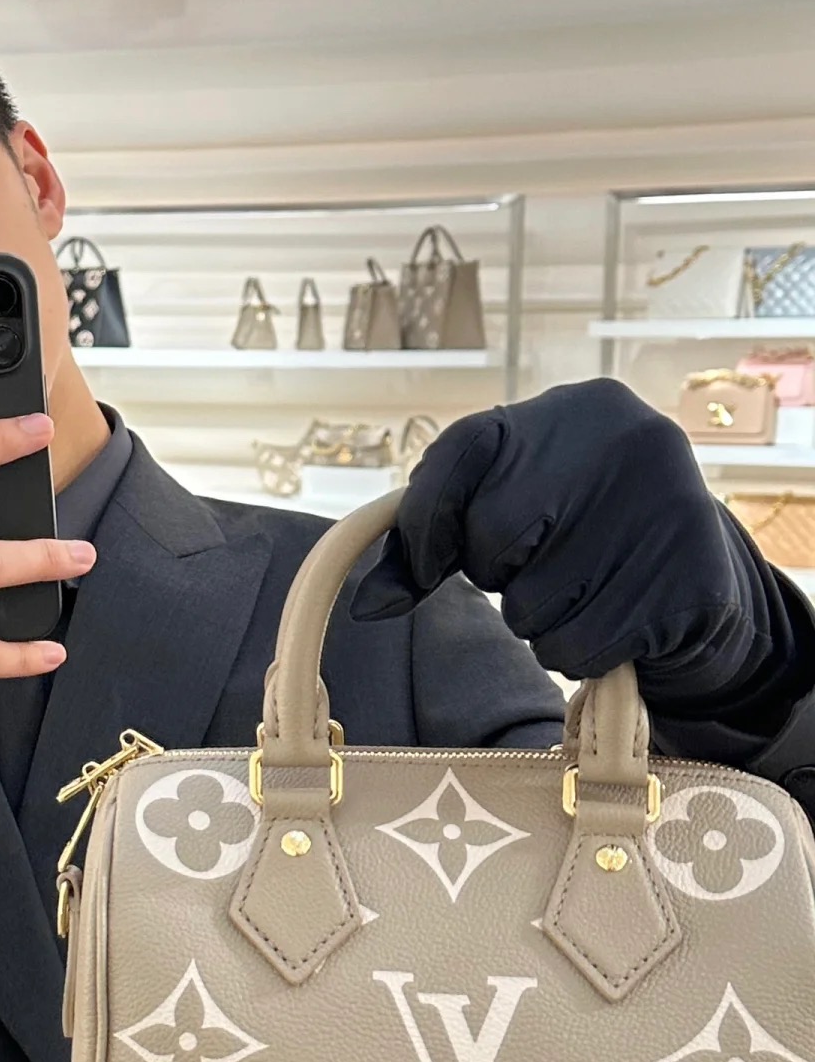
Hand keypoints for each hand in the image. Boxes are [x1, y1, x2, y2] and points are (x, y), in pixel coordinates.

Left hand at [348, 378, 782, 693]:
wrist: (693, 572)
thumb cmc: (574, 533)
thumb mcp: (510, 504)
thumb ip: (431, 537)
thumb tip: (369, 603)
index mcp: (569, 409)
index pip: (456, 457)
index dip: (427, 523)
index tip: (430, 563)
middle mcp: (623, 441)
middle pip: (494, 539)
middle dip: (497, 575)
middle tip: (538, 566)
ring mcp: (666, 507)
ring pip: (532, 607)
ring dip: (538, 621)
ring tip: (582, 591)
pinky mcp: (691, 579)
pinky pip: (578, 648)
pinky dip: (577, 652)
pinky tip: (610, 620)